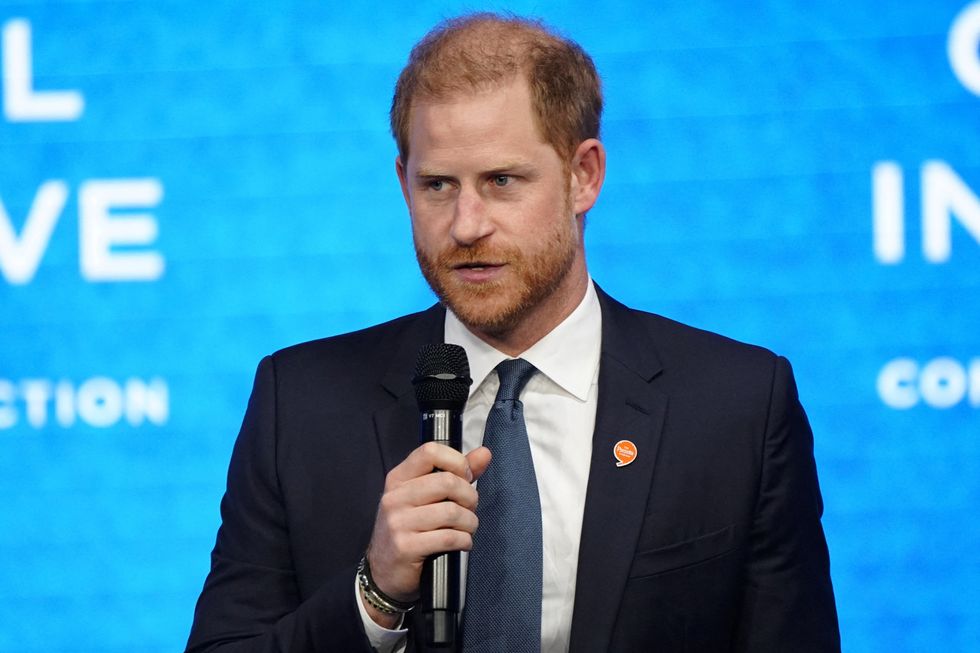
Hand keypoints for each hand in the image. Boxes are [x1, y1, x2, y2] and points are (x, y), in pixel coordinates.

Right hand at [362, 442, 491, 626]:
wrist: (383, 572)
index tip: (466, 477)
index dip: (457, 462)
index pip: (430, 452)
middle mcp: (395, 497)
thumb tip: (484, 453)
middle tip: (469, 508)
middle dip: (469, 497)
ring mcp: (398, 522)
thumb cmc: (409, 530)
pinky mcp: (405, 547)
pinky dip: (464, 540)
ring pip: (451, 512)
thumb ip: (456, 473)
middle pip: (447, 482)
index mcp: (399, 478)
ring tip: (467, 528)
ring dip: (469, 522)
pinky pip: (448, 537)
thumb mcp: (426, 498)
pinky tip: (462, 543)